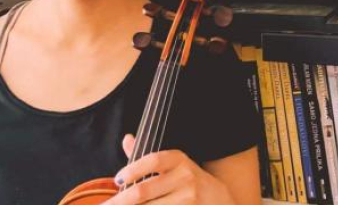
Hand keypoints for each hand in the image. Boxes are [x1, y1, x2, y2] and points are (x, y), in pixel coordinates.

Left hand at [103, 134, 235, 204]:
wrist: (220, 200)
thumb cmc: (188, 182)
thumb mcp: (173, 164)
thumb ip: (147, 157)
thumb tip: (127, 139)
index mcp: (178, 160)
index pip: (152, 160)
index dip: (132, 170)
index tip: (117, 180)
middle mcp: (185, 177)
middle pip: (145, 190)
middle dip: (120, 201)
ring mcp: (189, 199)